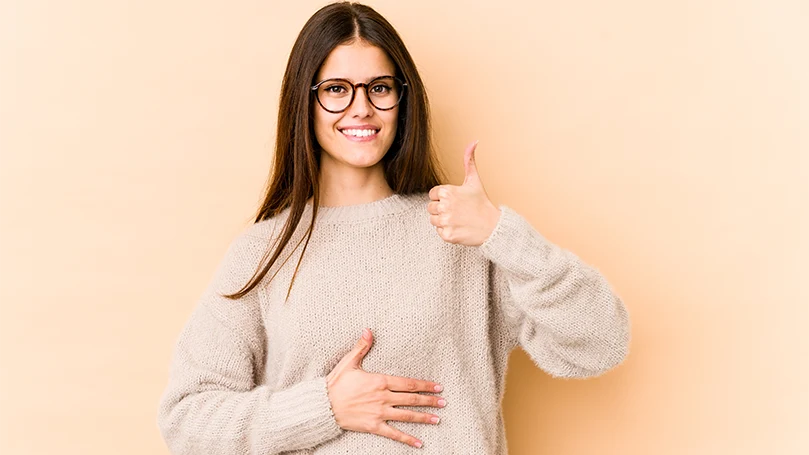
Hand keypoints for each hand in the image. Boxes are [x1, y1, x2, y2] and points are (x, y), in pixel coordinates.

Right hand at [325, 328, 445, 448]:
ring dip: (424, 418)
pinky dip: (407, 439)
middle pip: (412, 399)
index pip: (408, 383)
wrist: (323, 406)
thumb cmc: (336, 383)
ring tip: (438, 419)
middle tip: (444, 402)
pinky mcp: (374, 426)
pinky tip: (419, 443)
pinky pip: (394, 434)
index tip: (438, 386)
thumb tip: (369, 330)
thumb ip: (362, 346)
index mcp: (380, 381)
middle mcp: (383, 397)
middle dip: (429, 400)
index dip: (425, 385)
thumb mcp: (349, 362)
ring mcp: (380, 413)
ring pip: (407, 415)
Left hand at [428, 140, 500, 245]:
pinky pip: (439, 232)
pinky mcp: (448, 235)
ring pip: (433, 221)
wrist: (493, 226)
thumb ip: (469, 161)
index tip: (455, 201)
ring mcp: (446, 221)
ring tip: (458, 219)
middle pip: (431, 208)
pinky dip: (448, 232)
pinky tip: (459, 228)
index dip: (443, 198)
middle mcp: (445, 206)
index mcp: (447, 191)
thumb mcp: (474, 181)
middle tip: (458, 211)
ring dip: (443, 221)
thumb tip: (473, 142)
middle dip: (442, 210)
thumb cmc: (482, 203)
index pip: (432, 195)